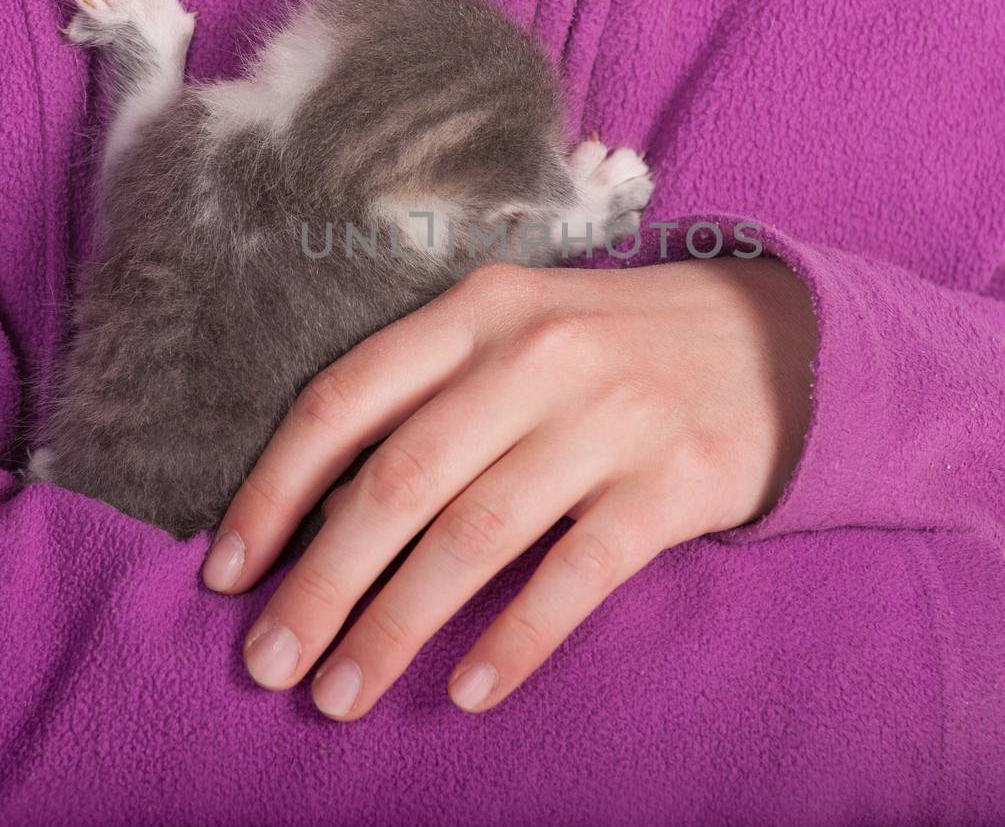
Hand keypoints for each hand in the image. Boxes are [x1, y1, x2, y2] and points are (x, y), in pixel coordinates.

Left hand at [202, 255, 815, 718]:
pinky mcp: (672, 482)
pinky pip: (575, 576)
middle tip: (268, 662)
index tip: (228, 572)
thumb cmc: (615, 346)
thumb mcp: (518, 328)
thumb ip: (429, 392)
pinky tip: (467, 691)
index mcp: (479, 310)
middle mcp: (536, 354)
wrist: (776, 341)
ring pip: (473, 537)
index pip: (344, 399)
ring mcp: (608, 417)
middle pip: (397, 481)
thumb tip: (317, 512)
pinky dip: (514, 641)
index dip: (274, 491)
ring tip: (341, 694)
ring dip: (395, 627)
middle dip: (320, 582)